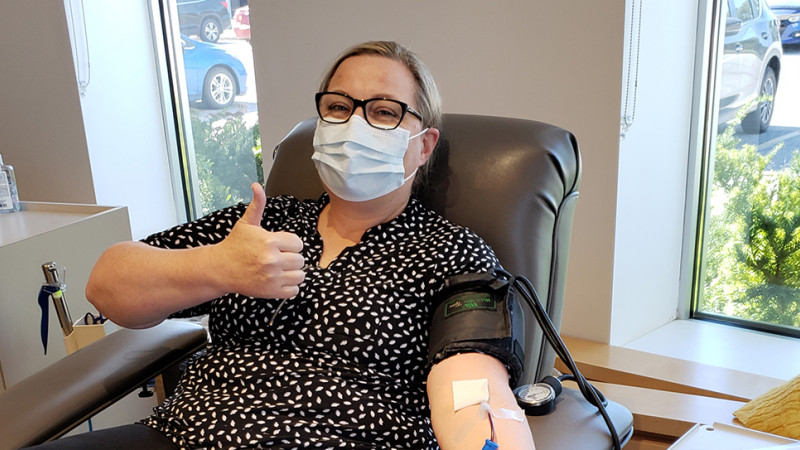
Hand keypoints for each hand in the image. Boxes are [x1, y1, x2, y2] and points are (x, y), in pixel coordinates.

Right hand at [212, 183, 304, 298]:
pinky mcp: (271, 292)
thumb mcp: (246, 224)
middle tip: (278, 258)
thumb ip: (257, 205)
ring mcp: (272, 277)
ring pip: (300, 275)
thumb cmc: (235, 245)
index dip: (290, 244)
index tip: (280, 246)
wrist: (220, 268)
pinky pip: (294, 290)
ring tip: (280, 269)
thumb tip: (257, 186)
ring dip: (292, 272)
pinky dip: (289, 287)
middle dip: (291, 258)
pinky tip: (278, 279)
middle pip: (300, 260)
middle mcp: (272, 260)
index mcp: (270, 241)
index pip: (298, 243)